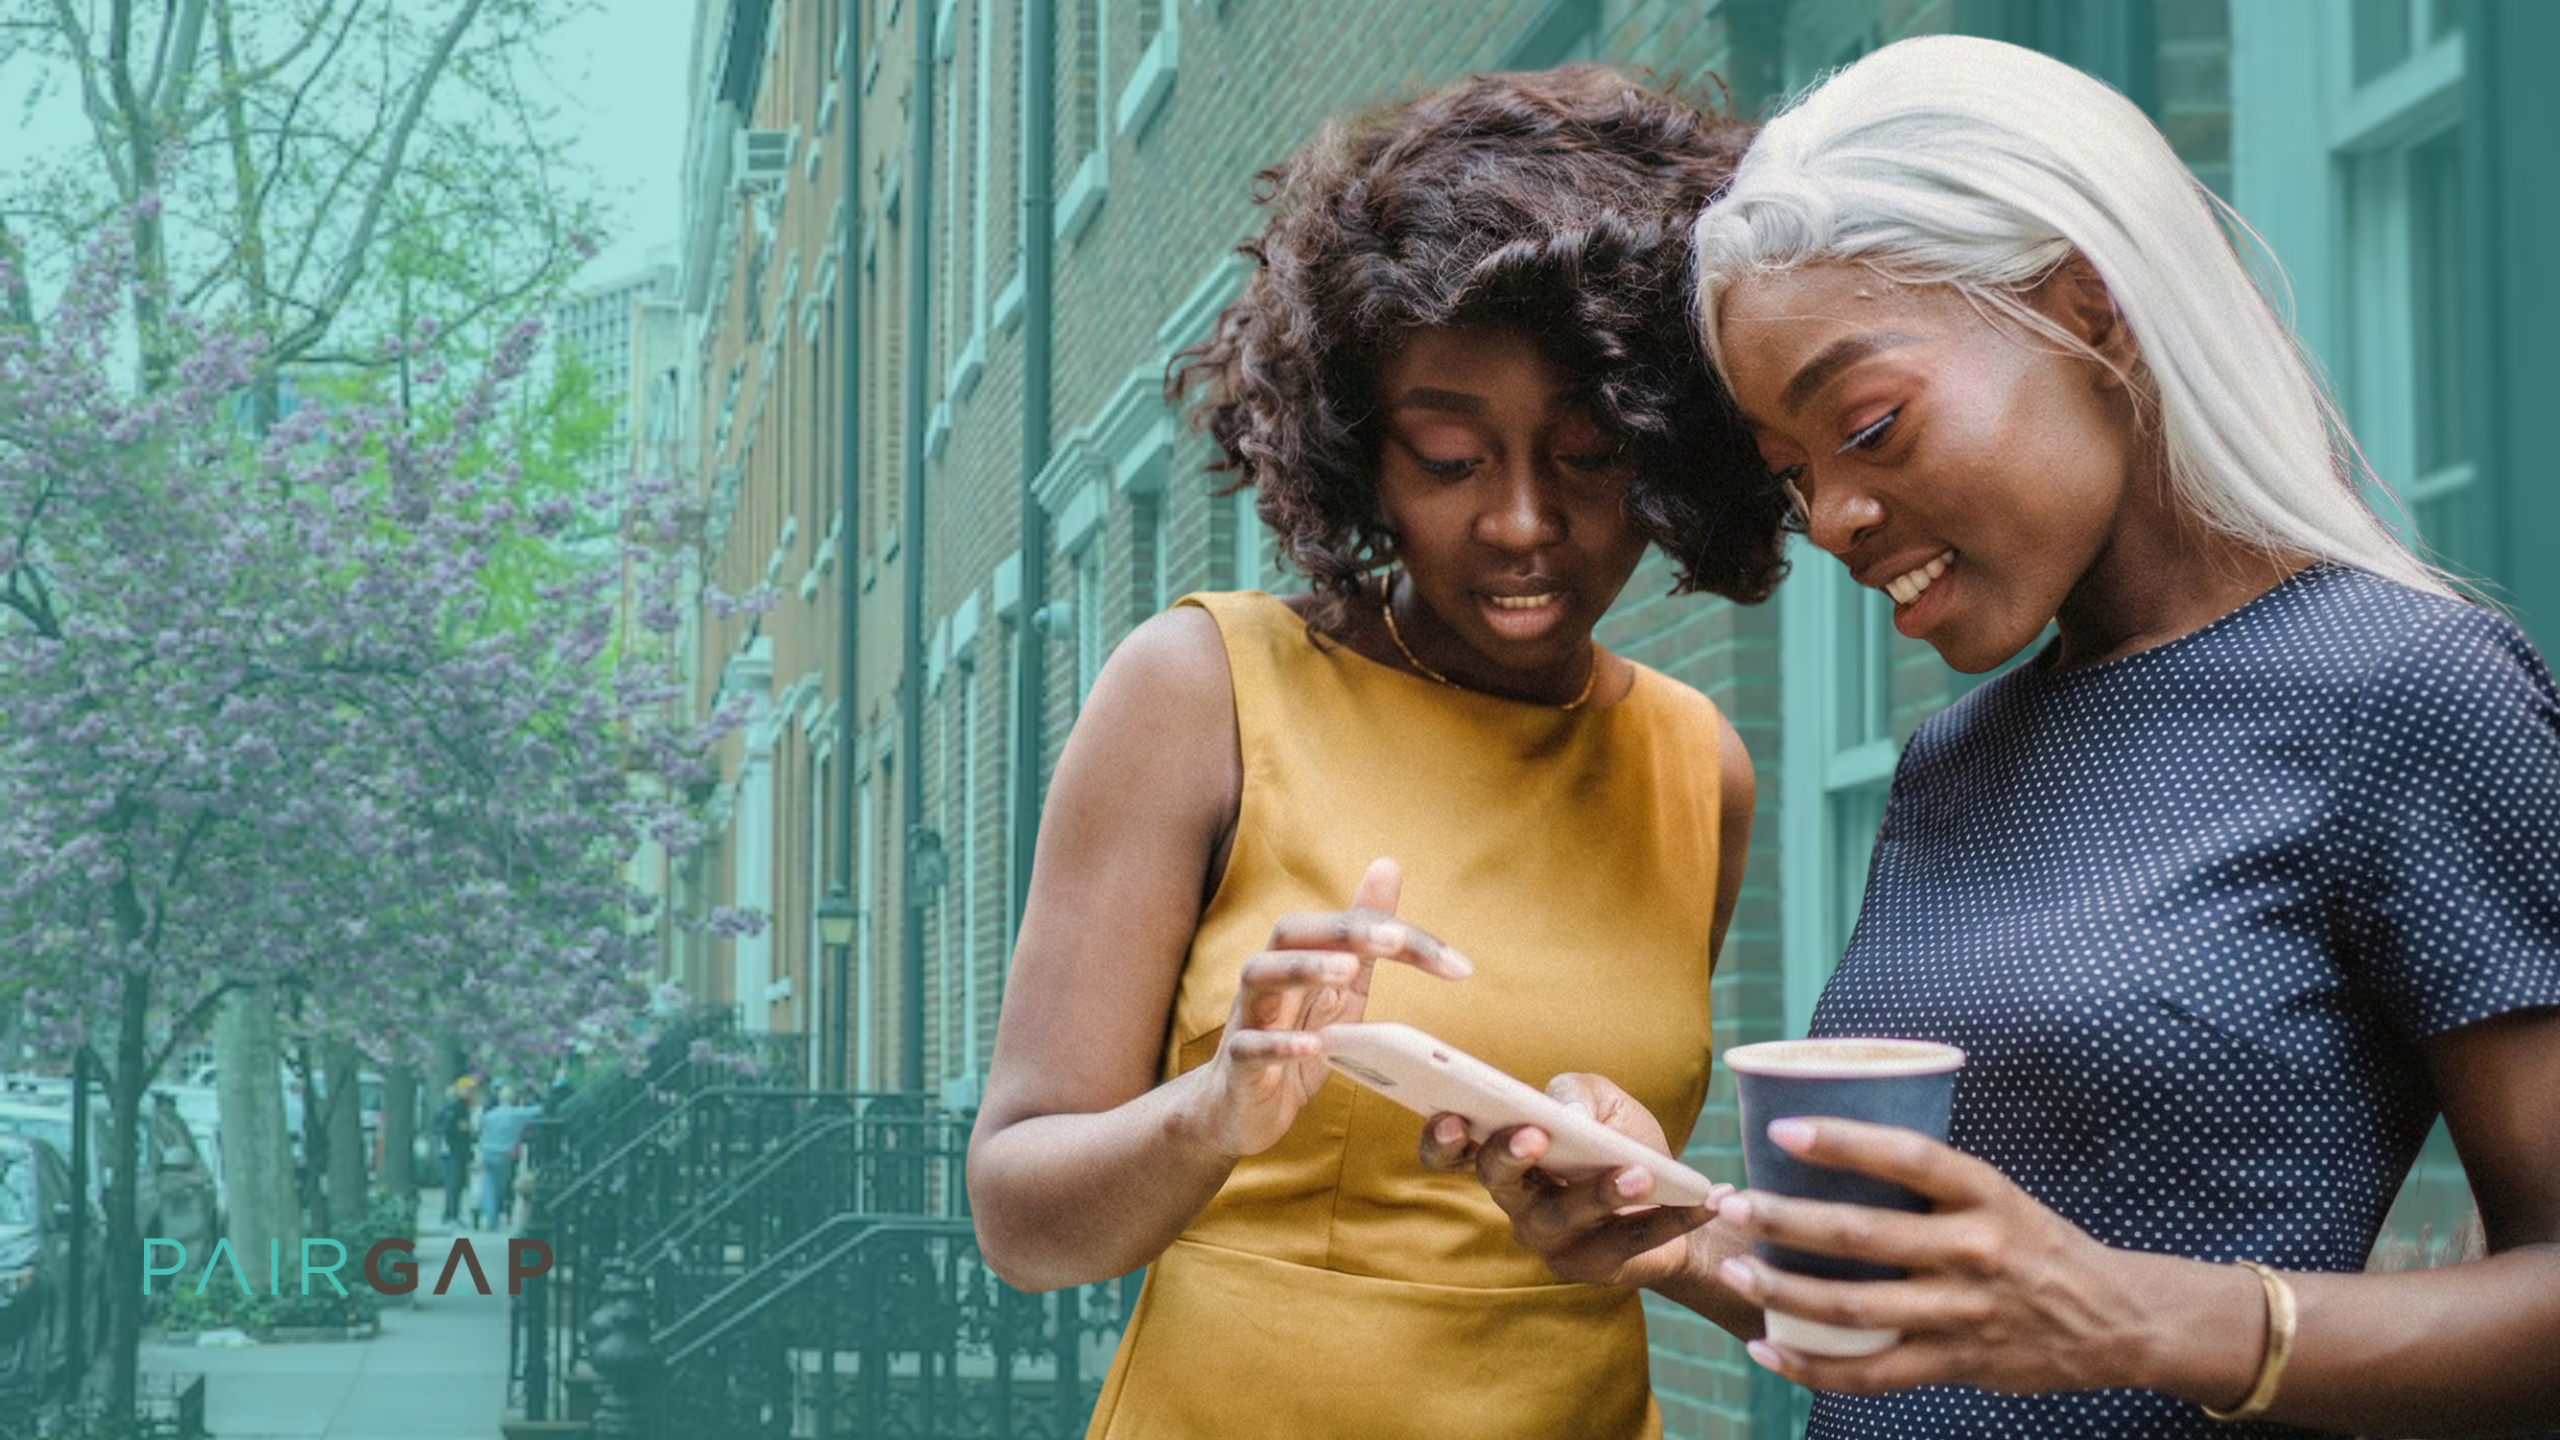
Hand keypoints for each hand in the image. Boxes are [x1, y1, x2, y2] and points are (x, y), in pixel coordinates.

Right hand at [1189, 857, 1472, 1158]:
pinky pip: (1249, 1046)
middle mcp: (1270, 978)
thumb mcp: (1341, 987)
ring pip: (1260, 976)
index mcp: (1300, 957)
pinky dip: (1279, 1043)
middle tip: (1393, 941)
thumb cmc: (1294, 1038)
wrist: (1241, 1107)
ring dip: (1304, 969)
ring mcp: (1249, 1019)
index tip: (1455, 963)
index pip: (1344, 927)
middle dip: (1340, 930)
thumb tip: (1388, 864)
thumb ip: (1365, 936)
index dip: (1398, 935)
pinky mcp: (1238, 1065)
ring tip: (1348, 971)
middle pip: (1290, 933)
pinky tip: (1313, 1046)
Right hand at [1420, 1071, 1727, 1289]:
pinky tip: (1710, 1197)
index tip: (1451, 1115)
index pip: (1449, 1151)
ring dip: (1602, 1192)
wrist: (1672, 1193)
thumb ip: (1577, 1094)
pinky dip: (1674, 1218)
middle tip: (1536, 1135)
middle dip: (1511, 1156)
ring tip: (1638, 1172)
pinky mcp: (1595, 1266)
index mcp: (1504, 1154)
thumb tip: (1568, 1116)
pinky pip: (1632, 1241)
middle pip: (1500, 1181)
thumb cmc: (1619, 1138)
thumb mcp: (1601, 1100)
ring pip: (1566, 1215)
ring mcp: (1552, 1238)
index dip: (1440, 1137)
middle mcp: (1516, 1200)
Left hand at [1711, 1117, 2220, 1398]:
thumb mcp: (1998, 1194)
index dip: (1842, 1142)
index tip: (1780, 1131)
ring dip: (1784, 1292)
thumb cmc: (2035, 1243)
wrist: (2114, 1319)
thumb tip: (1835, 1147)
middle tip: (1732, 1205)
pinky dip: (1812, 1366)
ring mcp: (1962, 1312)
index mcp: (1983, 1193)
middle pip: (1861, 1234)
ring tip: (1738, 1274)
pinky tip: (1767, 1351)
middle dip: (1784, 1221)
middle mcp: (1972, 1249)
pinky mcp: (1955, 1363)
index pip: (1908, 1156)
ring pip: (1854, 1306)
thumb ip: (1930, 1181)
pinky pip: (1871, 1372)